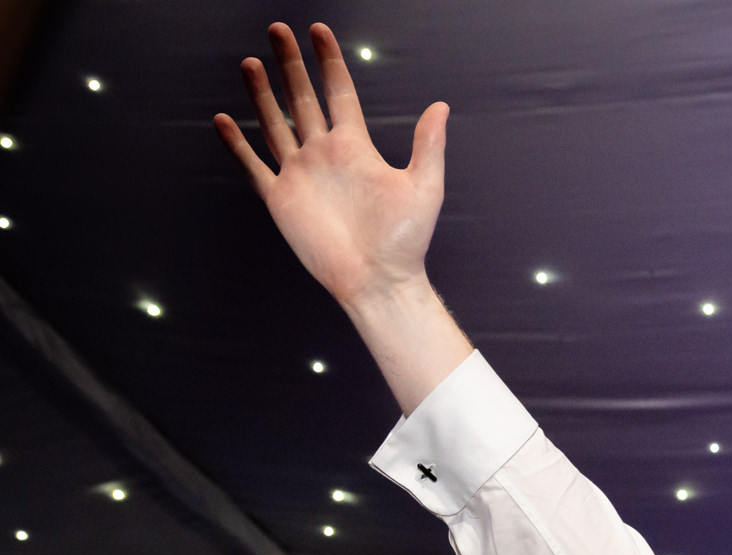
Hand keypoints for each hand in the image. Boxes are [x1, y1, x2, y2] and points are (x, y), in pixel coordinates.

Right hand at [214, 23, 446, 311]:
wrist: (379, 281)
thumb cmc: (405, 241)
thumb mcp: (424, 187)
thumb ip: (428, 145)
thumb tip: (441, 106)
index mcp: (356, 148)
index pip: (339, 94)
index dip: (329, 62)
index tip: (318, 31)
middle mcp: (325, 155)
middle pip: (302, 99)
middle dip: (290, 65)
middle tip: (278, 30)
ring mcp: (301, 175)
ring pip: (275, 124)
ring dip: (262, 94)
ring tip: (250, 62)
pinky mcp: (282, 199)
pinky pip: (254, 166)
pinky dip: (238, 144)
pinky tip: (224, 119)